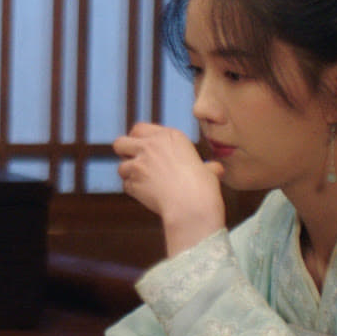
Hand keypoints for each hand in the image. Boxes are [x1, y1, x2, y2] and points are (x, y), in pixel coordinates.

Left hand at [113, 122, 225, 256]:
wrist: (193, 206)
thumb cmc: (204, 189)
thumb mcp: (208, 170)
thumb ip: (207, 166)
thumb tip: (215, 168)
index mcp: (170, 136)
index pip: (139, 128)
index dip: (138, 140)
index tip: (144, 149)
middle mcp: (151, 145)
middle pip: (120, 142)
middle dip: (124, 153)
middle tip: (135, 164)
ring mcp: (139, 163)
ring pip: (121, 167)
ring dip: (130, 176)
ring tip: (147, 185)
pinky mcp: (133, 181)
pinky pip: (126, 186)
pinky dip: (134, 192)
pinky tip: (148, 197)